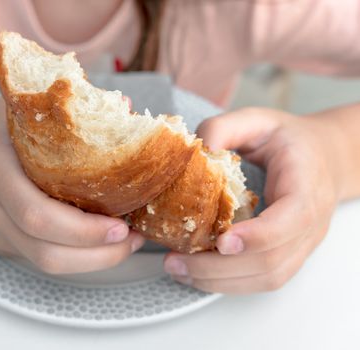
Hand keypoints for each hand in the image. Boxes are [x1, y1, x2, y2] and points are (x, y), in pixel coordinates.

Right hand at [0, 99, 144, 273]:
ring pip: (42, 264)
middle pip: (45, 254)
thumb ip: (63, 113)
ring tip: (121, 243)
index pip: (37, 216)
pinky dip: (71, 254)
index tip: (121, 225)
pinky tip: (93, 239)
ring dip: (90, 261)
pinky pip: (36, 257)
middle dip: (98, 256)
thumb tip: (124, 108)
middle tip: (130, 239)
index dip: (84, 231)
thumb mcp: (11, 109)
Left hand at [163, 108, 342, 292]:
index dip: (258, 236)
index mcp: (306, 186)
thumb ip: (222, 129)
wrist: (322, 157)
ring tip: (178, 269)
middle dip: (220, 268)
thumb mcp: (255, 120)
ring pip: (266, 278)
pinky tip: (196, 273)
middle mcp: (310, 223)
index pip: (291, 219)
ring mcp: (302, 244)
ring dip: (219, 281)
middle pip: (272, 260)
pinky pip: (262, 280)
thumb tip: (193, 154)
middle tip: (176, 261)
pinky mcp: (288, 255)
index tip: (222, 242)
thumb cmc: (288, 139)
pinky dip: (227, 282)